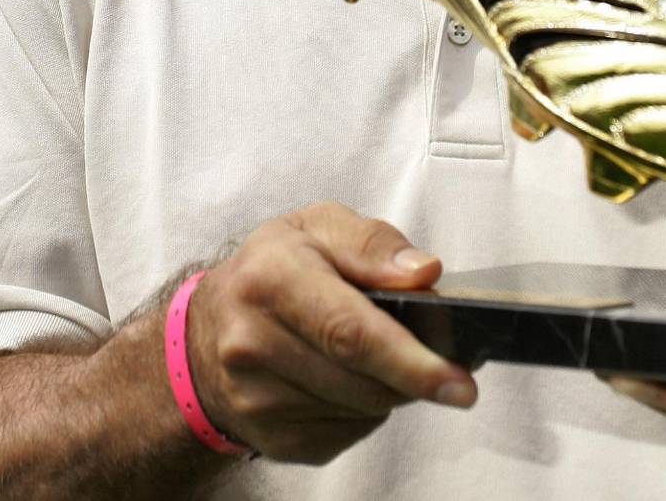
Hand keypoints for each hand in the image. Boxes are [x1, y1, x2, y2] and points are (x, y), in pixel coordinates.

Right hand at [183, 202, 475, 464]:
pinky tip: (349, 377)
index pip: (350, 331)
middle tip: (445, 362)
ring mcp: (257, 400)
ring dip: (389, 387)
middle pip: (363, 380)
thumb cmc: (275, 266)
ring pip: (362, 411)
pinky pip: (347, 433)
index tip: (458, 379)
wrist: (206, 327)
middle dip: (414, 374)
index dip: (411, 360)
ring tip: (380, 353)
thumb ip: (374, 243)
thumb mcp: (319, 226)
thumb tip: (424, 274)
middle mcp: (253, 343)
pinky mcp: (271, 438)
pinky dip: (365, 408)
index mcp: (270, 278)